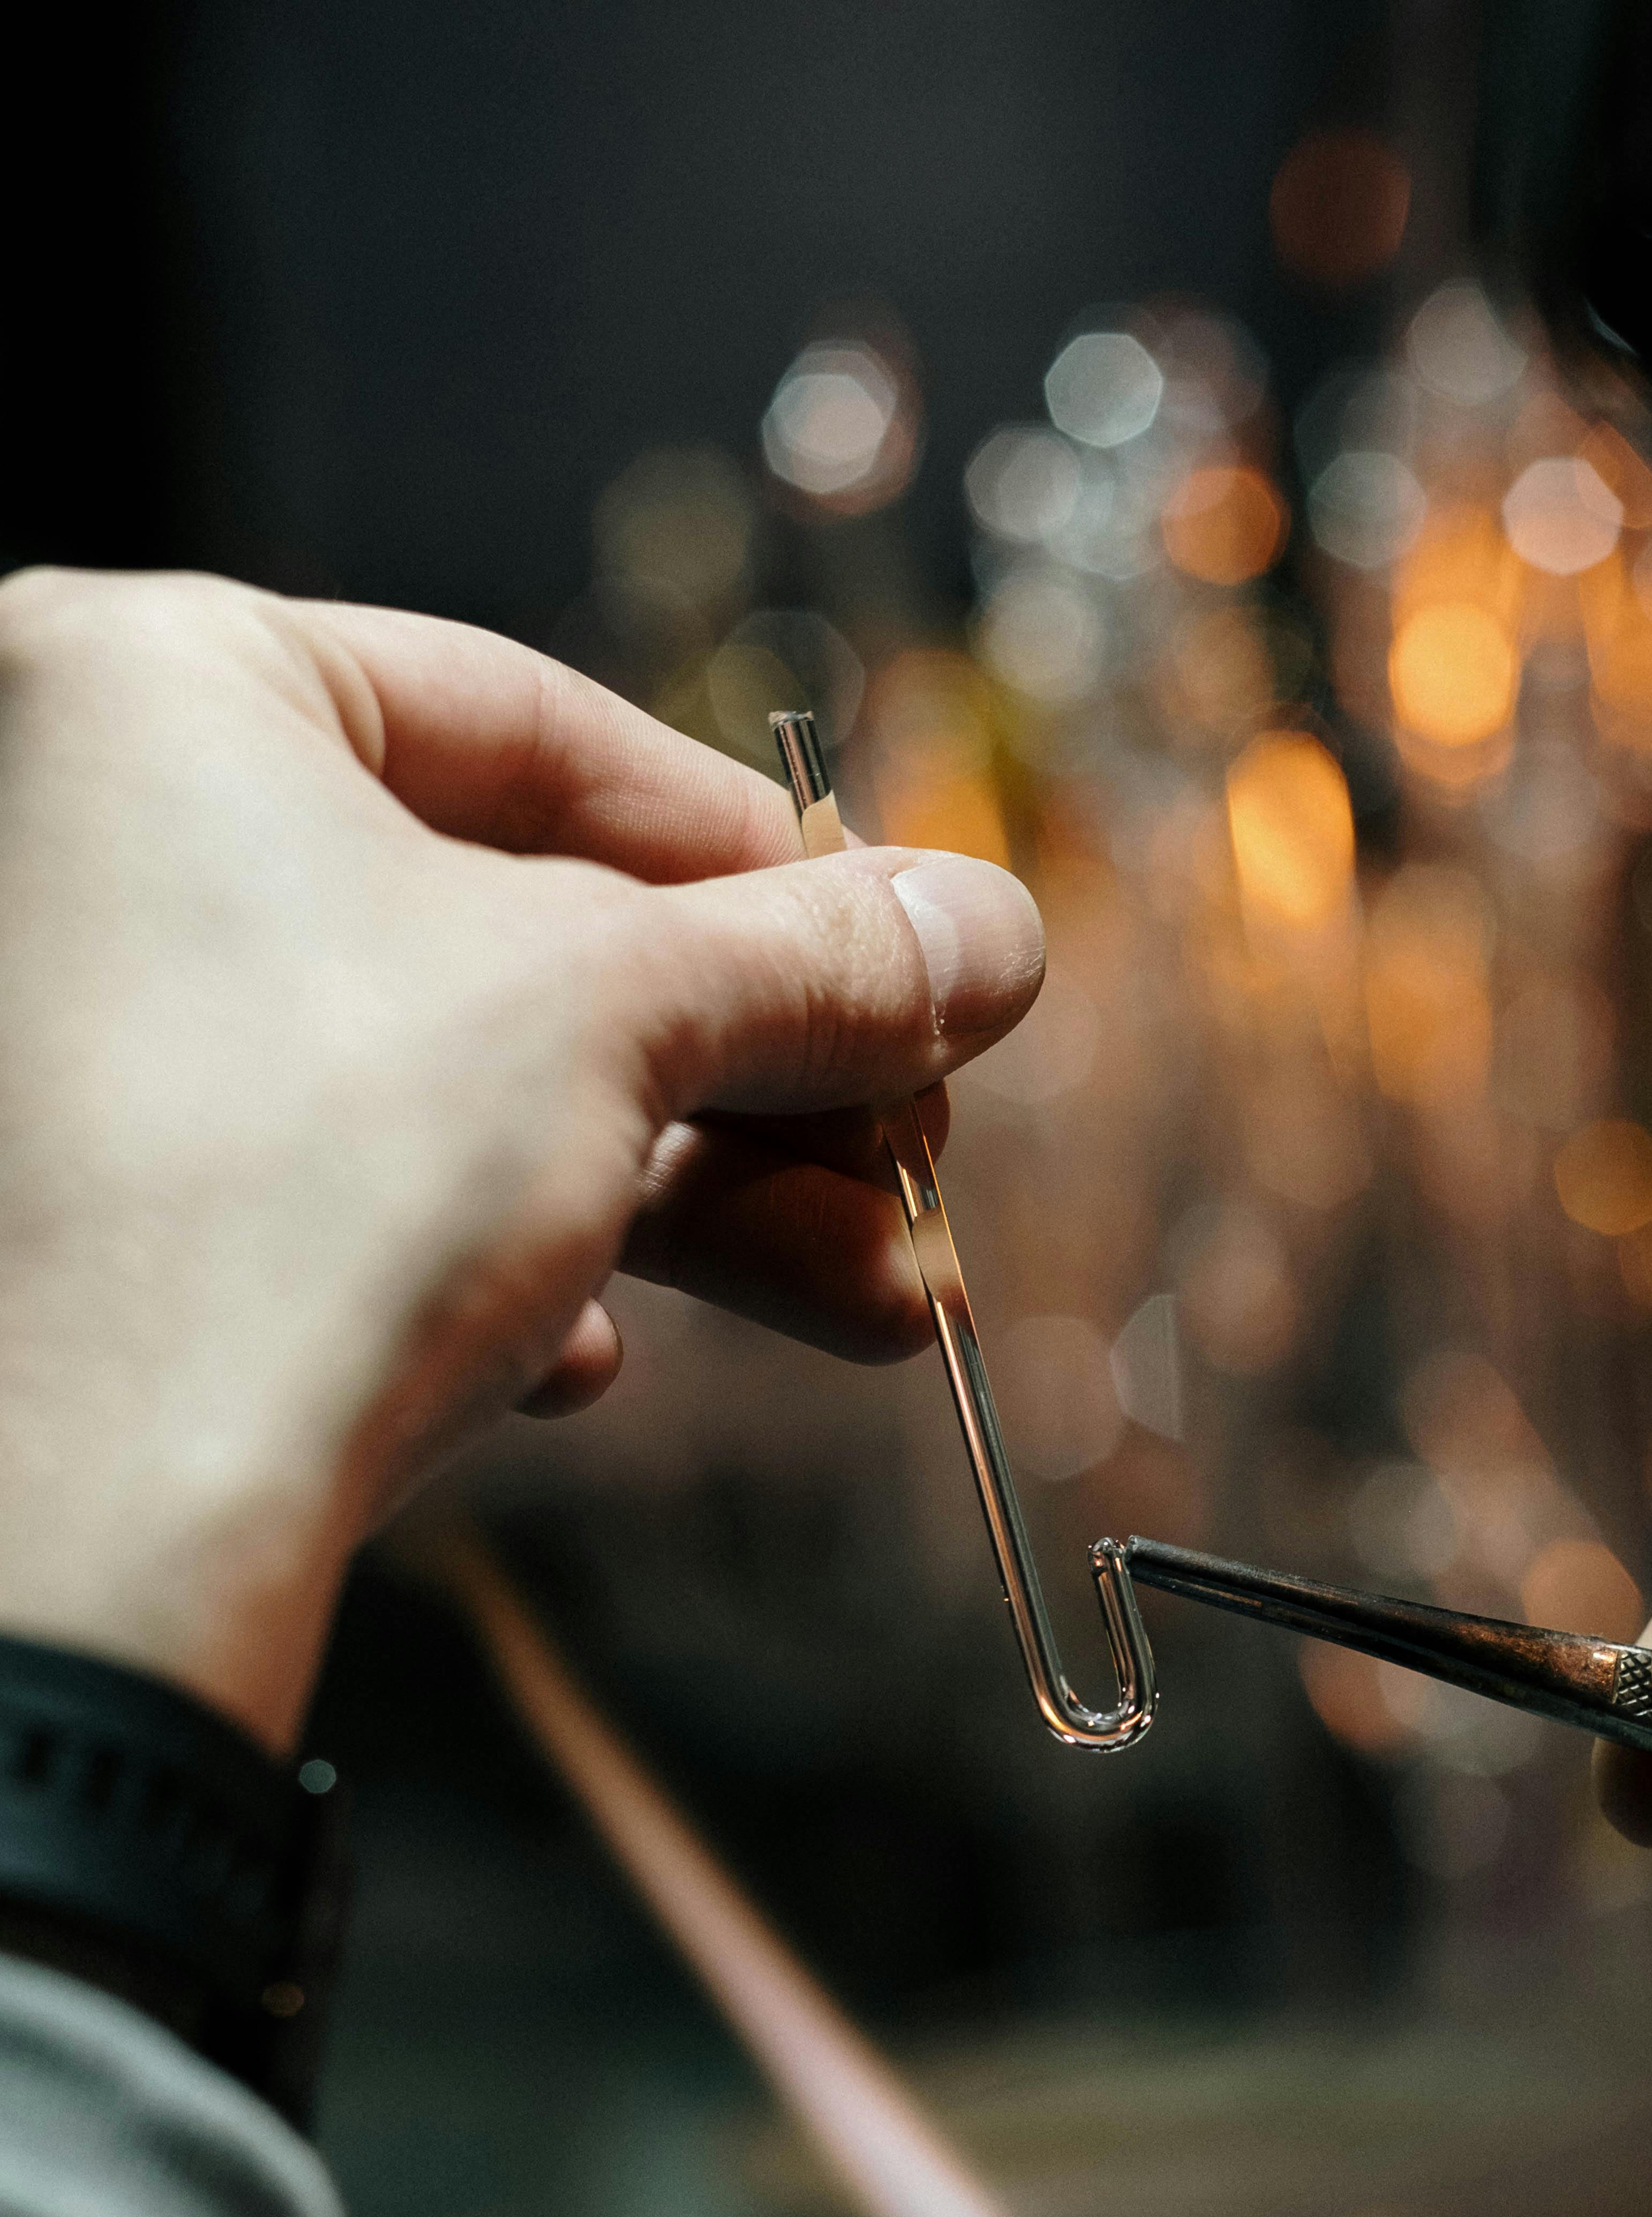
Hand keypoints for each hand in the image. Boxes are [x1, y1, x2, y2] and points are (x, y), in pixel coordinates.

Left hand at [0, 569, 1042, 1748]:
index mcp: (163, 688)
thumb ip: (816, 961)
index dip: (755, 855)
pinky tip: (583, 1362)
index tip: (894, 948)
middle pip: (517, 934)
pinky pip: (357, 1199)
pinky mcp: (120, 1217)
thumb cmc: (296, 1193)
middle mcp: (97, 838)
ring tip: (880, 1291)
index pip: (531, 720)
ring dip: (702, 1204)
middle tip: (916, 1154)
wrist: (110, 1523)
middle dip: (760, 1083)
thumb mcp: (622, 1020)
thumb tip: (984, 931)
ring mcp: (96, 1041)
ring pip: (468, 1089)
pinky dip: (510, 1270)